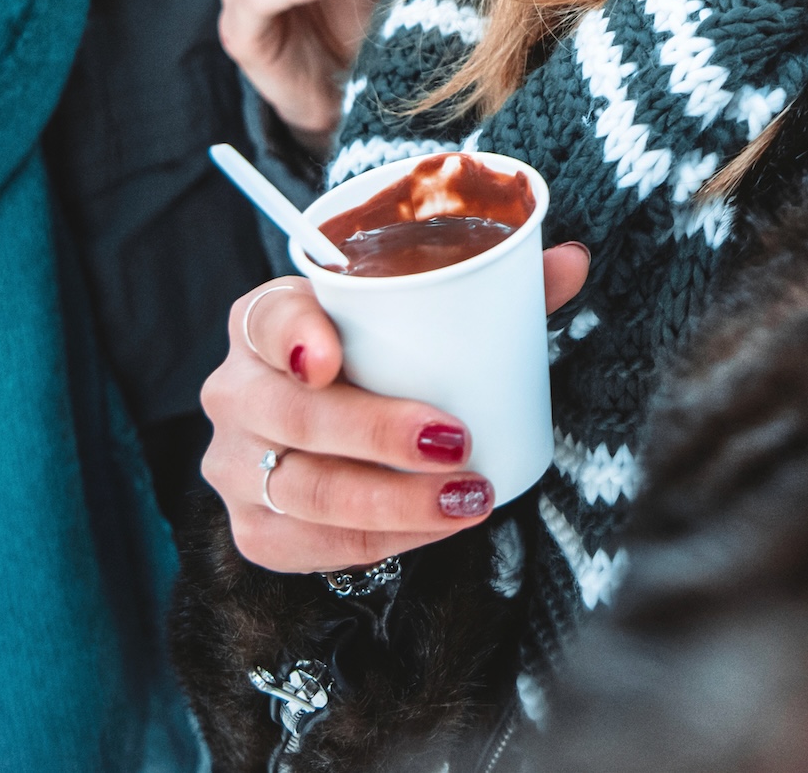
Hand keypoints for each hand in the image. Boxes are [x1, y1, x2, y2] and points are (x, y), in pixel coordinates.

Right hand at [201, 244, 591, 572]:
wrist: (335, 433)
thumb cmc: (380, 358)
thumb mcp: (422, 317)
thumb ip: (494, 285)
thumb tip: (573, 261)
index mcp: (264, 320)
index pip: (267, 318)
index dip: (293, 334)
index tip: (330, 357)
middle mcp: (235, 391)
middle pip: (296, 416)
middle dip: (377, 434)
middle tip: (457, 440)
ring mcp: (234, 465)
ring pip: (305, 490)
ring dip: (392, 500)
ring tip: (467, 496)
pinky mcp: (253, 529)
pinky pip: (309, 545)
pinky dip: (378, 541)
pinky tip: (434, 529)